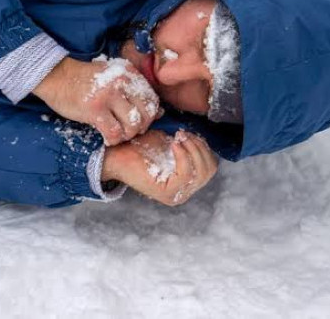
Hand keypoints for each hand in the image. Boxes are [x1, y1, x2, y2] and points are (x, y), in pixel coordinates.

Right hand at [32, 56, 161, 145]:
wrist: (58, 76)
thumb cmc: (87, 80)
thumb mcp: (115, 78)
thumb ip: (136, 92)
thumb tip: (161, 112)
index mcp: (130, 73)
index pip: (153, 100)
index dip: (149, 115)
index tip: (138, 120)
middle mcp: (123, 82)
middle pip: (147, 113)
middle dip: (141, 127)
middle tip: (129, 130)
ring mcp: (109, 95)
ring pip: (133, 125)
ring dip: (127, 135)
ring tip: (118, 134)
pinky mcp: (94, 109)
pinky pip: (114, 132)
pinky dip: (113, 139)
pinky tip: (107, 137)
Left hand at [102, 129, 218, 205]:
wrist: (118, 153)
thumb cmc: (141, 147)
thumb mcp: (170, 142)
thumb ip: (188, 142)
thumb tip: (203, 135)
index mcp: (186, 182)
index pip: (211, 166)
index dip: (204, 147)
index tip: (189, 134)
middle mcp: (184, 192)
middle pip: (209, 170)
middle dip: (200, 147)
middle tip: (183, 134)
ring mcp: (176, 195)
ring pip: (200, 173)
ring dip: (193, 150)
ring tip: (179, 138)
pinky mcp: (167, 194)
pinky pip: (186, 175)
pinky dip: (183, 156)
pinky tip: (174, 144)